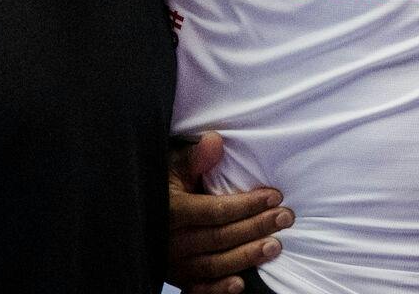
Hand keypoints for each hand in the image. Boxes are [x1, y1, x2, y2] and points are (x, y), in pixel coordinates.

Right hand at [168, 132, 292, 293]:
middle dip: (256, 227)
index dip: (247, 205)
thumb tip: (215, 141)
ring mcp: (174, 263)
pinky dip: (218, 289)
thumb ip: (194, 158)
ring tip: (275, 246)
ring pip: (215, 264)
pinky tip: (241, 284)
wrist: (133, 214)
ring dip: (247, 256)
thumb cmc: (160, 186)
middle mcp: (171, 240)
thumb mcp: (171, 167)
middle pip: (221, 237)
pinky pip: (198, 289)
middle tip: (285, 217)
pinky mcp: (177, 278)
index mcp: (172, 210)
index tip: (274, 196)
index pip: (217, 211)